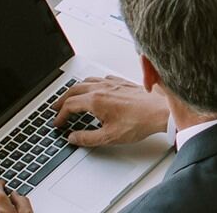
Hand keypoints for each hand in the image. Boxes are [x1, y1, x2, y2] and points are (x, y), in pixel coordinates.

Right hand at [54, 76, 168, 146]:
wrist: (160, 110)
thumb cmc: (139, 122)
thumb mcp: (109, 136)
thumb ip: (88, 138)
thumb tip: (73, 137)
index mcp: (95, 100)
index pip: (70, 105)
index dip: (60, 115)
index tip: (58, 123)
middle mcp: (102, 88)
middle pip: (74, 90)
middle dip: (62, 99)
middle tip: (56, 107)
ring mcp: (112, 83)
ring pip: (87, 81)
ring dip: (75, 89)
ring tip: (71, 97)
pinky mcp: (122, 82)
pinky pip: (102, 78)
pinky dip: (92, 83)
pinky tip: (96, 88)